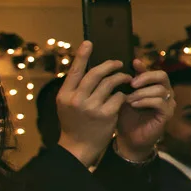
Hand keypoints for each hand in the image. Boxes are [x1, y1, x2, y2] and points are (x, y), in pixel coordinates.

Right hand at [55, 42, 134, 167]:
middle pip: (96, 73)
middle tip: (118, 63)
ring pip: (110, 83)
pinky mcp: (106, 115)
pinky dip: (123, 95)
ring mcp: (91, 107)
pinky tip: (124, 97)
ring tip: (125, 78)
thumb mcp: (67, 105)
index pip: (75, 71)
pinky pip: (119, 97)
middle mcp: (76, 99)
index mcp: (65, 95)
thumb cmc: (74, 123)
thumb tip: (86, 67)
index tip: (89, 43)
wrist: (78, 147)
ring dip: (120, 78)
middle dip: (110, 65)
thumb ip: (75, 88)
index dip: (82, 55)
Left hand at [115, 66, 171, 161]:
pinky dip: (146, 101)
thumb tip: (131, 64)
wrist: (128, 138)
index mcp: (155, 87)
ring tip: (128, 99)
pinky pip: (160, 102)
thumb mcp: (125, 96)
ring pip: (160, 89)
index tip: (133, 64)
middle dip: (146, 77)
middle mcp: (166, 93)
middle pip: (162, 76)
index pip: (154, 71)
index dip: (144, 67)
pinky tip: (134, 104)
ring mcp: (168, 104)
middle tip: (131, 83)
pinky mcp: (167, 114)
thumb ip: (130, 83)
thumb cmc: (127, 116)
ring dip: (142, 93)